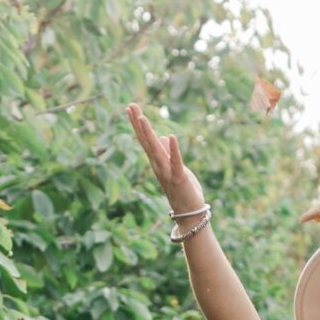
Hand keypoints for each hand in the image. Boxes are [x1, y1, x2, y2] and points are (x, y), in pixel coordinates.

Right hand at [126, 102, 206, 217]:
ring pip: (155, 150)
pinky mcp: (180, 178)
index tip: (131, 107)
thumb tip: (164, 137)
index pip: (145, 139)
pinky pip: (176, 162)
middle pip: (146, 141)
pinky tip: (170, 136)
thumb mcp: (176, 167)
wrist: (189, 213)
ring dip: (149, 134)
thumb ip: (168, 153)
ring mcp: (167, 172)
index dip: (138, 123)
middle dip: (138, 123)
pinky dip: (173, 150)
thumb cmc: (183, 190)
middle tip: (130, 105)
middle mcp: (158, 166)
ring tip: (142, 117)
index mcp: (157, 162)